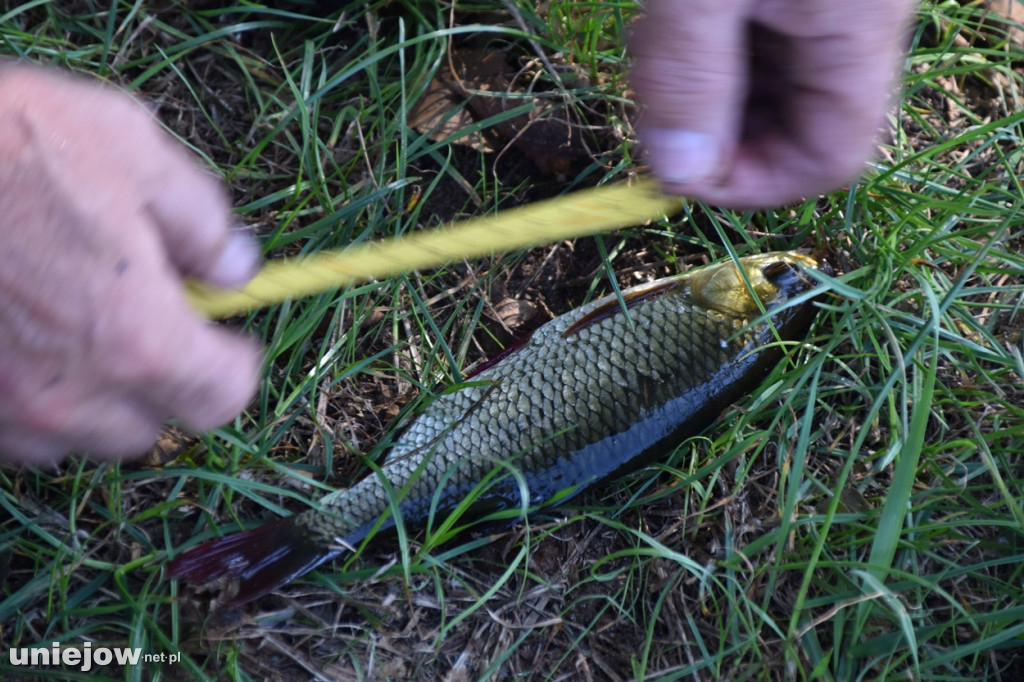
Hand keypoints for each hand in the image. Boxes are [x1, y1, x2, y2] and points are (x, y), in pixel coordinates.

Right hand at [0, 65, 260, 464]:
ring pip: (76, 437)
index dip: (230, 366)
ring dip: (91, 398)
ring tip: (72, 327)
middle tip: (141, 320)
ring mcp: (1, 412)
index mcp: (136, 338)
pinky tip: (18, 340)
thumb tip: (236, 268)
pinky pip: (12, 435)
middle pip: (147, 428)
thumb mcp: (129, 148)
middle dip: (157, 382)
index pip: (220, 399)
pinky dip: (27, 400)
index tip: (223, 336)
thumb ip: (201, 221)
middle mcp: (70, 396)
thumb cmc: (6, 137)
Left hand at [630, 0, 916, 207]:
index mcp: (860, 30)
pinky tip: (677, 19)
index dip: (752, 184)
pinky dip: (713, 47)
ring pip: (774, 86)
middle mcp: (862, 23)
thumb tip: (678, 172)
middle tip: (653, 105)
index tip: (677, 175)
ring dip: (708, 91)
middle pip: (799, 126)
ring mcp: (835, 1)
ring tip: (660, 41)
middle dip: (718, 134)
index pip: (829, 158)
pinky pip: (764, 41)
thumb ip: (689, 78)